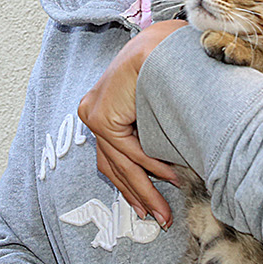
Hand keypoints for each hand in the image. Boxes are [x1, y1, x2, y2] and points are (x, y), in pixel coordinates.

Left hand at [79, 20, 186, 226]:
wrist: (165, 44)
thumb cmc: (169, 70)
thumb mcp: (157, 109)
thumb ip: (153, 135)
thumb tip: (169, 168)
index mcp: (104, 108)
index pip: (114, 157)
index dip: (133, 185)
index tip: (150, 209)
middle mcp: (93, 110)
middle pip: (114, 165)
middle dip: (139, 195)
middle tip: (159, 219)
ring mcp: (93, 112)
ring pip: (120, 163)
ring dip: (146, 190)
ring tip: (164, 211)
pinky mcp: (99, 116)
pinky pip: (127, 150)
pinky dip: (149, 166)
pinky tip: (169, 177)